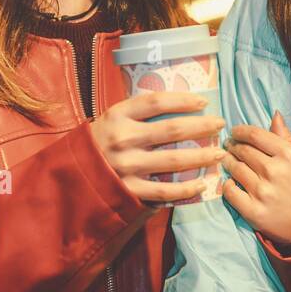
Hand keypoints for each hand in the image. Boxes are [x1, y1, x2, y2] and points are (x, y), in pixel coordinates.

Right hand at [90, 92, 225, 204]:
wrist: (69, 177)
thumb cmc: (99, 143)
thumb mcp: (111, 120)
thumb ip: (137, 113)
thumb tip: (179, 104)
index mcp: (117, 115)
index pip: (156, 102)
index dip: (183, 100)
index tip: (203, 101)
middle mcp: (122, 138)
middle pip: (172, 129)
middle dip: (202, 126)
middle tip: (220, 125)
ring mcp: (126, 166)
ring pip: (174, 160)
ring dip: (201, 156)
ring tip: (218, 153)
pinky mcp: (129, 190)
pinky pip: (165, 191)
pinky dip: (186, 189)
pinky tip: (202, 184)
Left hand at [221, 111, 290, 247]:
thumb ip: (287, 136)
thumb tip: (274, 114)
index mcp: (288, 154)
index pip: (255, 135)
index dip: (240, 131)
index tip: (234, 132)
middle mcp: (274, 171)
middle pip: (243, 150)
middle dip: (232, 146)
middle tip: (228, 146)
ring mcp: (263, 192)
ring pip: (235, 169)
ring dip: (227, 162)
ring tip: (226, 161)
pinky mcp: (255, 211)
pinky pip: (231, 192)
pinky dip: (227, 185)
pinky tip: (229, 182)